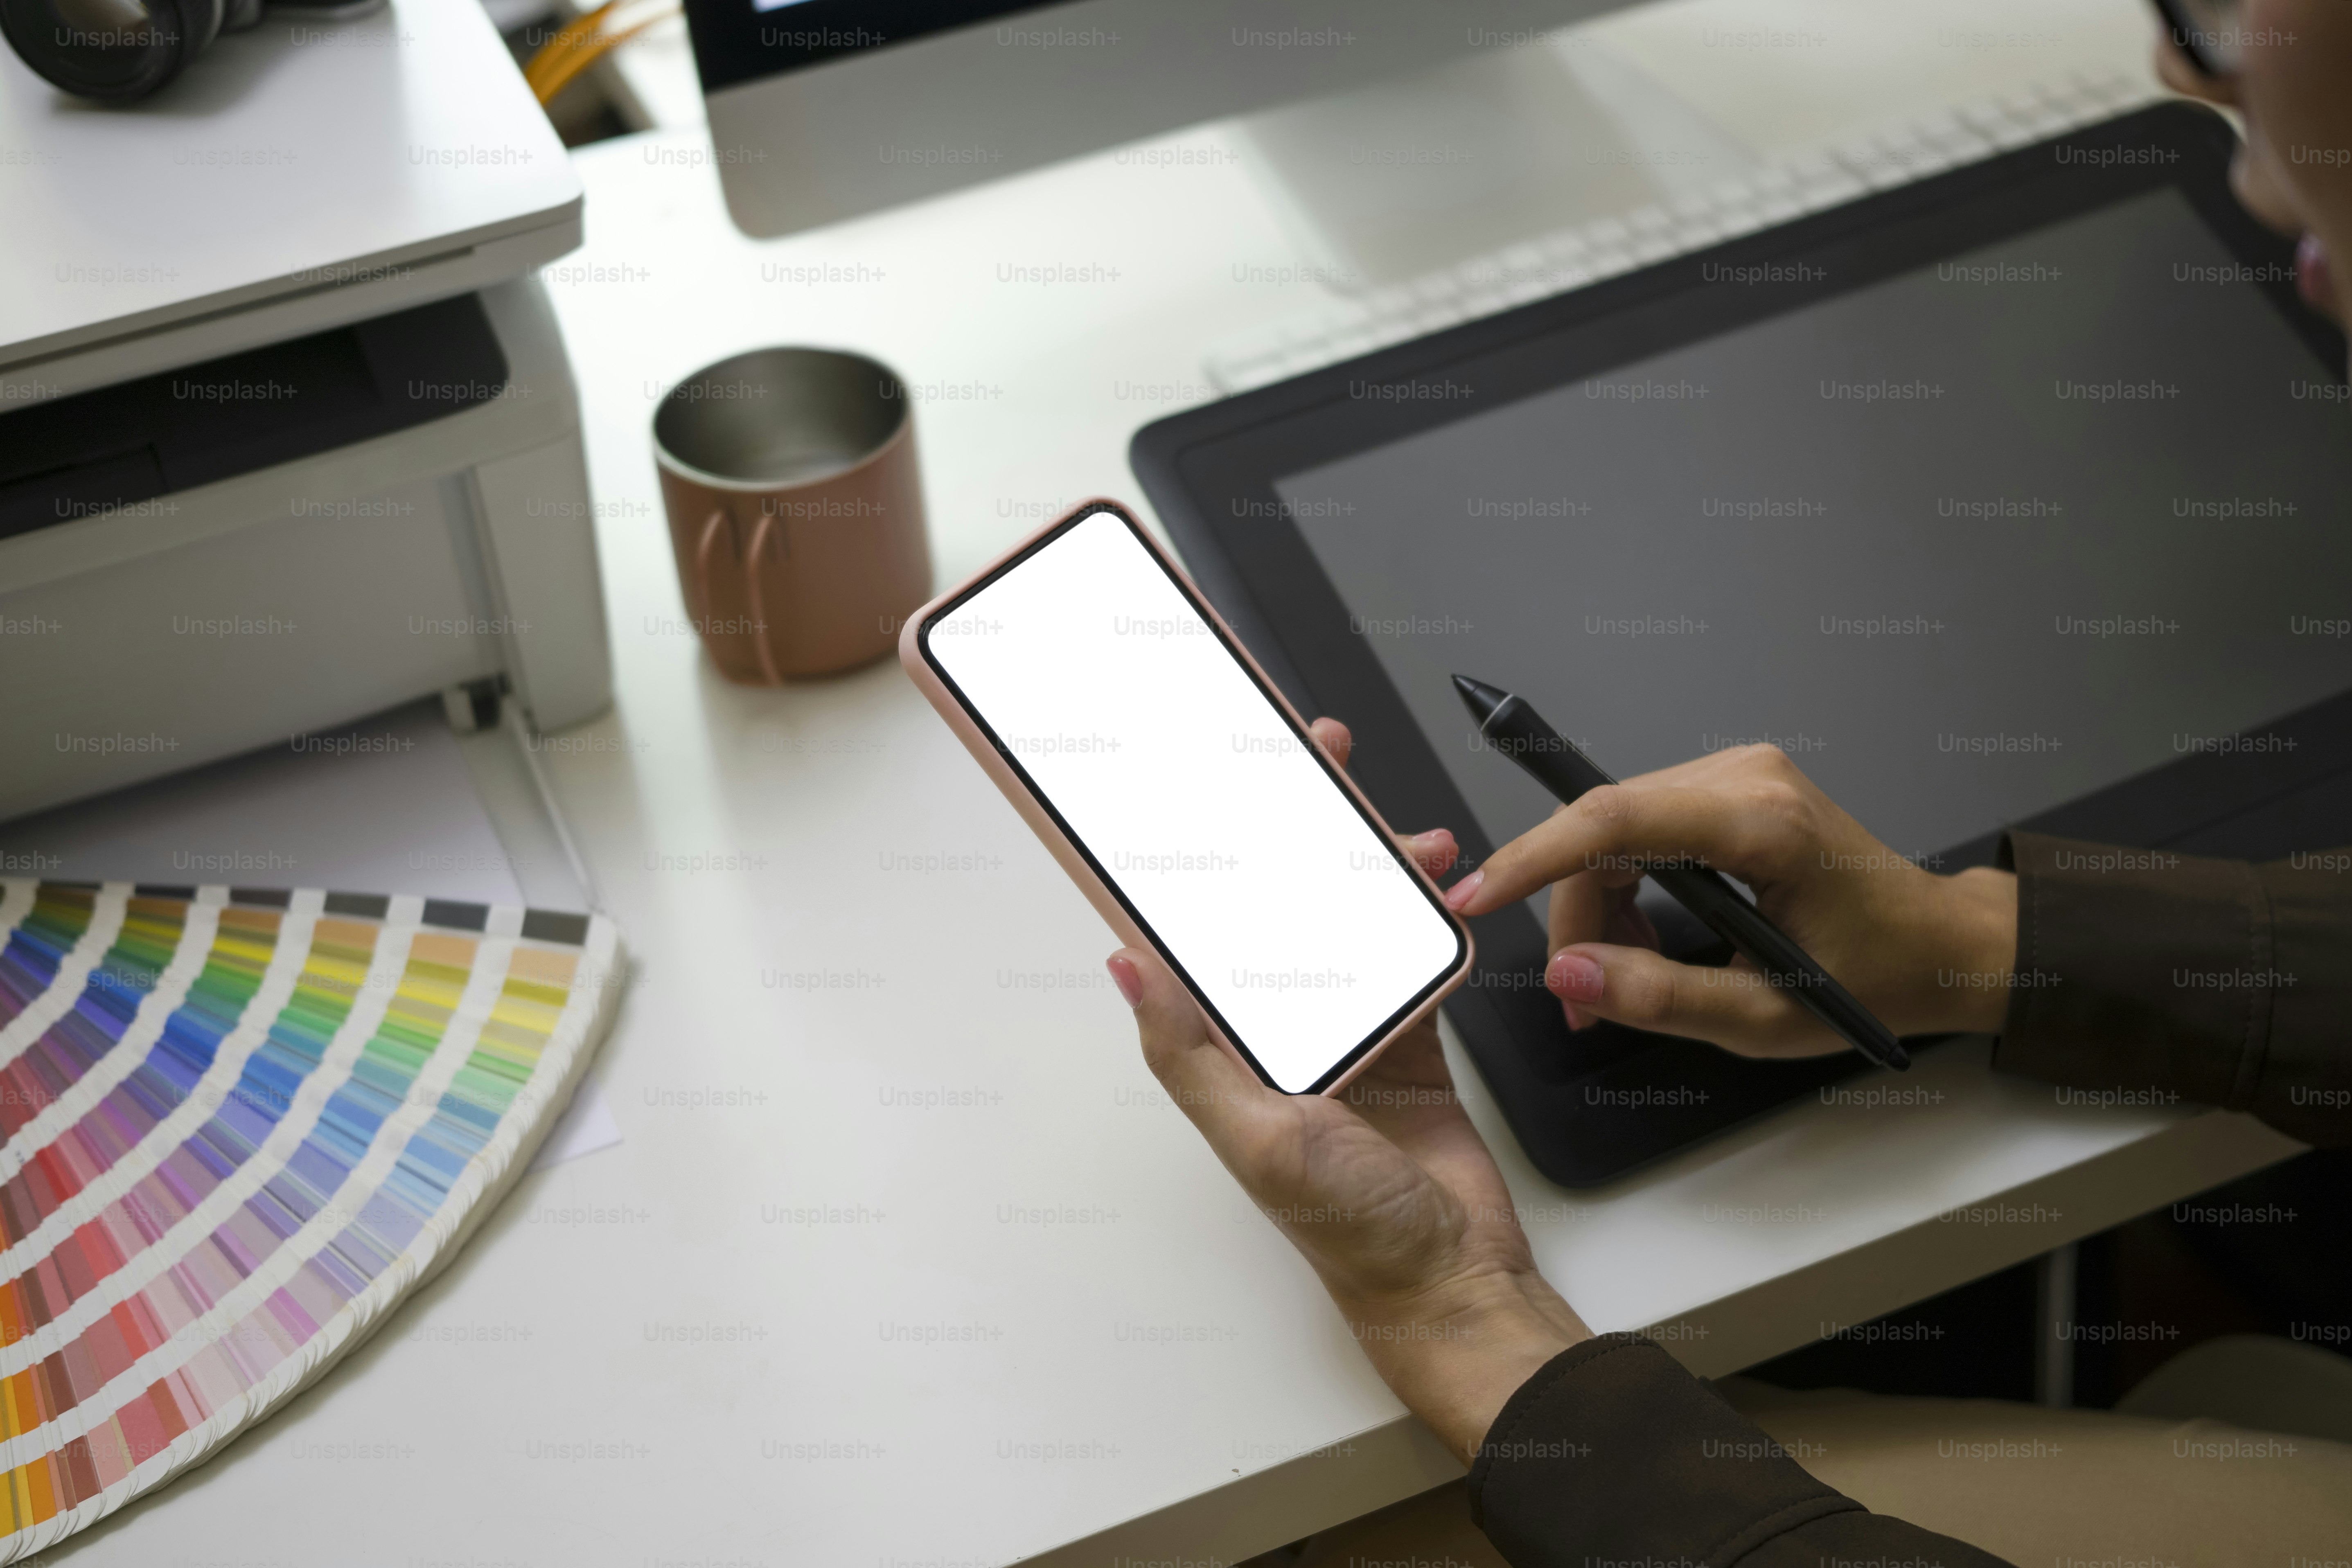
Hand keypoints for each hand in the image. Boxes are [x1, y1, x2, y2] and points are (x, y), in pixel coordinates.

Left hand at [1108, 718, 1588, 1465]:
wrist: (1455, 1279)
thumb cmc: (1352, 1230)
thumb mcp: (1257, 1137)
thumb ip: (1188, 1051)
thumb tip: (1123, 968)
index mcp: (1231, 1049)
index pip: (1202, 933)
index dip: (1203, 856)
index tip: (1209, 786)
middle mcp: (1285, 1032)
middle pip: (1283, 904)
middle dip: (1301, 828)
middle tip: (1318, 758)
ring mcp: (1350, 1031)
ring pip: (1352, 918)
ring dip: (1376, 866)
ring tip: (1407, 832)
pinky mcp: (1410, 1040)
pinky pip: (1413, 959)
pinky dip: (1429, 918)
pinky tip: (1443, 886)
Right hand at [1444, 743, 2017, 1056]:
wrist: (1940, 943)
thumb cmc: (1878, 975)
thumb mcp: (1769, 1017)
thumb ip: (1661, 998)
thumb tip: (1570, 975)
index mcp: (1763, 824)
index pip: (1612, 821)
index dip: (1530, 858)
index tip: (1475, 894)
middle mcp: (1746, 778)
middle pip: (1604, 832)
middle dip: (1573, 915)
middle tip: (1578, 999)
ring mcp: (1738, 775)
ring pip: (1613, 834)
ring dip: (1596, 909)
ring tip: (1611, 984)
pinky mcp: (1729, 789)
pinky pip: (1639, 832)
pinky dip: (1624, 891)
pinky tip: (1639, 944)